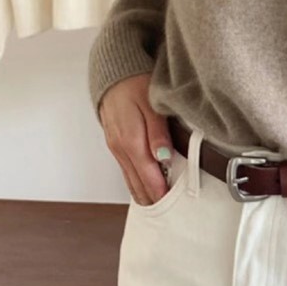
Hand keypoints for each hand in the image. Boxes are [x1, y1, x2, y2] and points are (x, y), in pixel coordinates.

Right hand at [97, 73, 173, 205]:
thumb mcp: (151, 105)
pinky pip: (126, 169)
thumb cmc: (134, 84)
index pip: (149, 177)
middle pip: (137, 183)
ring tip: (158, 207)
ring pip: (130, 179)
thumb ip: (158, 132)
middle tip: (169, 213)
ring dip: (143, 193)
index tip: (174, 206)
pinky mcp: (115, 143)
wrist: (112, 72)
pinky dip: (136, 181)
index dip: (161, 193)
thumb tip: (163, 158)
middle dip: (152, 199)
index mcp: (131, 142)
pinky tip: (145, 187)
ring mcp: (116, 147)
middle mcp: (121, 149)